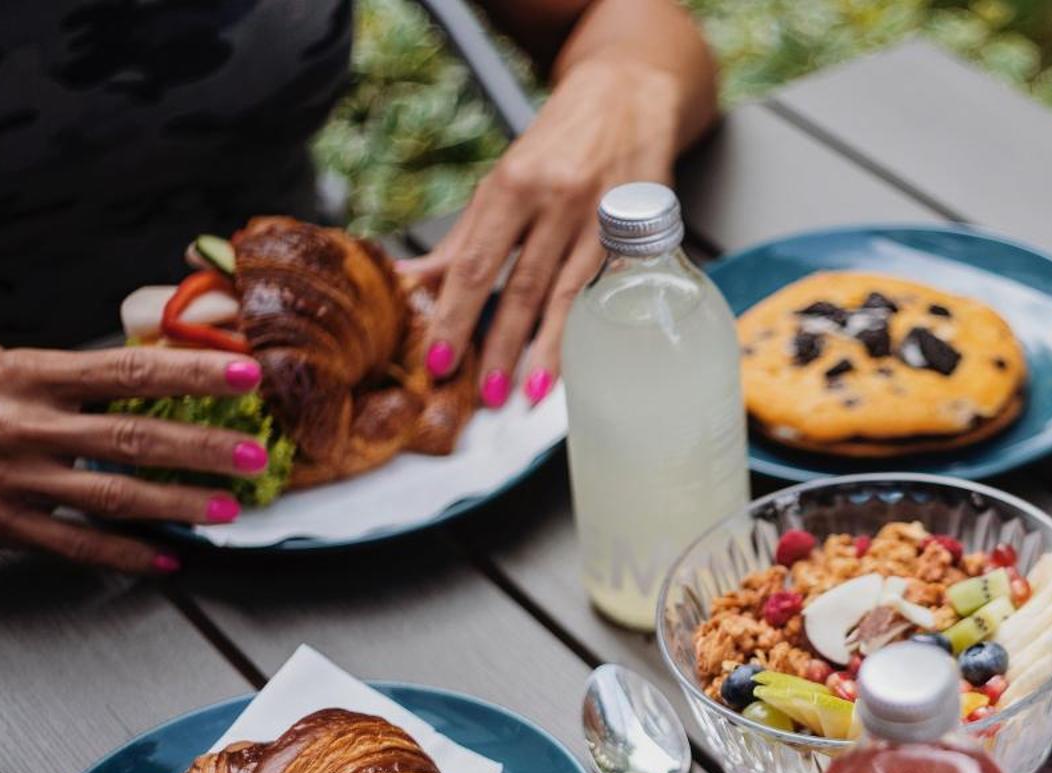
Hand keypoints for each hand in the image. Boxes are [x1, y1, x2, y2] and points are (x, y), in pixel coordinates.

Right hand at [0, 342, 268, 572]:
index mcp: (27, 374)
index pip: (128, 370)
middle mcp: (27, 424)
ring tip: (229, 509)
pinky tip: (166, 560)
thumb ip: (60, 375)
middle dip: (204, 448)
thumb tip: (130, 376)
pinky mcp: (2, 522)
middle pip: (134, 436)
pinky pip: (76, 544)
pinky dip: (126, 555)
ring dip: (179, 504)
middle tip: (257, 453)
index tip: (244, 375)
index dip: (192, 373)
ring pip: (115, 495)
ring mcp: (17, 477)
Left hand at [403, 58, 682, 410]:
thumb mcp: (504, 179)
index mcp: (513, 185)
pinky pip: (607, 292)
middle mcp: (557, 202)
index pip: (475, 263)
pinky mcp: (637, 234)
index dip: (455, 315)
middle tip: (486, 394)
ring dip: (548, 349)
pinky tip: (580, 361)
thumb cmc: (558, 144)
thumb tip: (414, 280)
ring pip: (568, 295)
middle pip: (521, 287)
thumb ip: (465, 236)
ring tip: (530, 392)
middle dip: (501, 346)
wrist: (628, 98)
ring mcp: (601, 220)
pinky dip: (589, 329)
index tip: (440, 360)